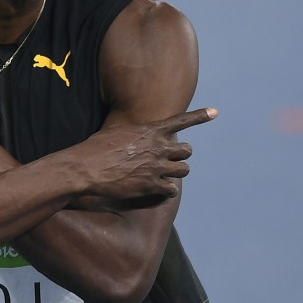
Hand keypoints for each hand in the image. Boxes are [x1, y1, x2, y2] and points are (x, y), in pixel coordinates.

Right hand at [73, 108, 217, 199]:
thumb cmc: (95, 148)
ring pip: (184, 170)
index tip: (216, 112)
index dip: (201, 116)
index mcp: (150, 131)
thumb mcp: (116, 132)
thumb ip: (133, 134)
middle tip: (170, 160)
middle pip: (186, 151)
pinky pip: (172, 189)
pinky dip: (168, 190)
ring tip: (165, 175)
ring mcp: (157, 167)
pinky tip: (159, 190)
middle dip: (180, 155)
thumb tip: (132, 137)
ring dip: (177, 172)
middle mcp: (158, 147)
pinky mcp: (151, 185)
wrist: (86, 167)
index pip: (182, 120)